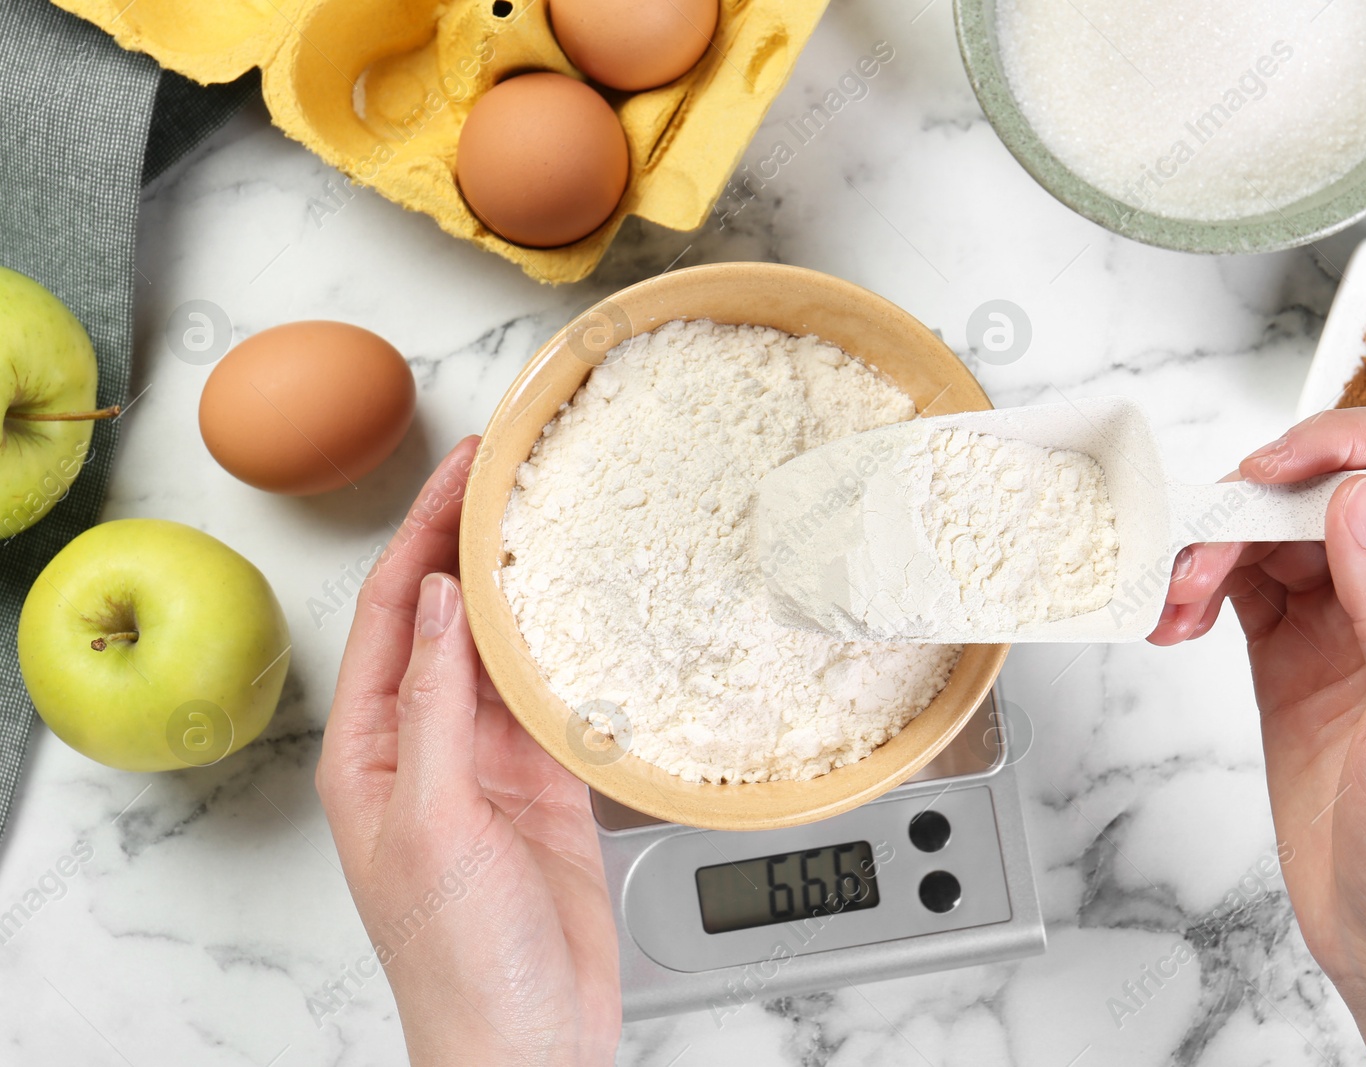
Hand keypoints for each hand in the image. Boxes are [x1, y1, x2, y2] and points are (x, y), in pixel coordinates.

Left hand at [316, 438, 620, 1066]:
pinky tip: (592, 612)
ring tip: (557, 521)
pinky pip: (558, 698)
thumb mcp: (433, 821)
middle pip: (450, 618)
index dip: (423, 534)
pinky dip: (573, 652)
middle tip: (513, 472)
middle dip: (474, 542)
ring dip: (527, 589)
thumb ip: (438, 708)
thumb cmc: (456, 960)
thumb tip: (446, 605)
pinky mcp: (547, 785)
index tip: (461, 472)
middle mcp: (426, 745)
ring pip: (506, 650)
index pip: (395, 613)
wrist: (527, 1037)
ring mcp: (489, 763)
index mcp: (372, 750)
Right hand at [1150, 409, 1365, 1065]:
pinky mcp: (1290, 668)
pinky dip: (1198, 593)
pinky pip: (1239, 596)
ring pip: (1273, 543)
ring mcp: (1343, 634)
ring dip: (1215, 551)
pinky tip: (1175, 619)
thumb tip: (1360, 502)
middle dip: (1259, 501)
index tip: (1278, 466)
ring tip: (1176, 598)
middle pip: (1330, 498)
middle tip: (1202, 537)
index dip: (1355, 445)